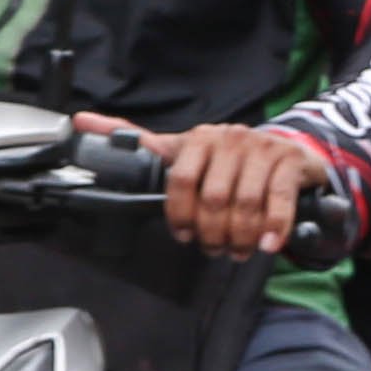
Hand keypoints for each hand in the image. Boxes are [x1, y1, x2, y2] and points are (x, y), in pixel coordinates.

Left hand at [77, 112, 322, 260]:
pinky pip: (278, 200)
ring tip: (237, 250)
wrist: (286, 152)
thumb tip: (81, 120)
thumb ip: (139, 142)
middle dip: (210, 232)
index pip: (179, 181)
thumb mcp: (181, 151)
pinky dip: (273, 227)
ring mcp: (261, 149)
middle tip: (213, 248)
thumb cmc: (226, 160)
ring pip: (244, 203)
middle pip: (212, 198)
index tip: (182, 234)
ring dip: (239, 236)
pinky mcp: (289, 162)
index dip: (178, 215)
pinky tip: (267, 244)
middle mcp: (228, 139)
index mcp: (196, 139)